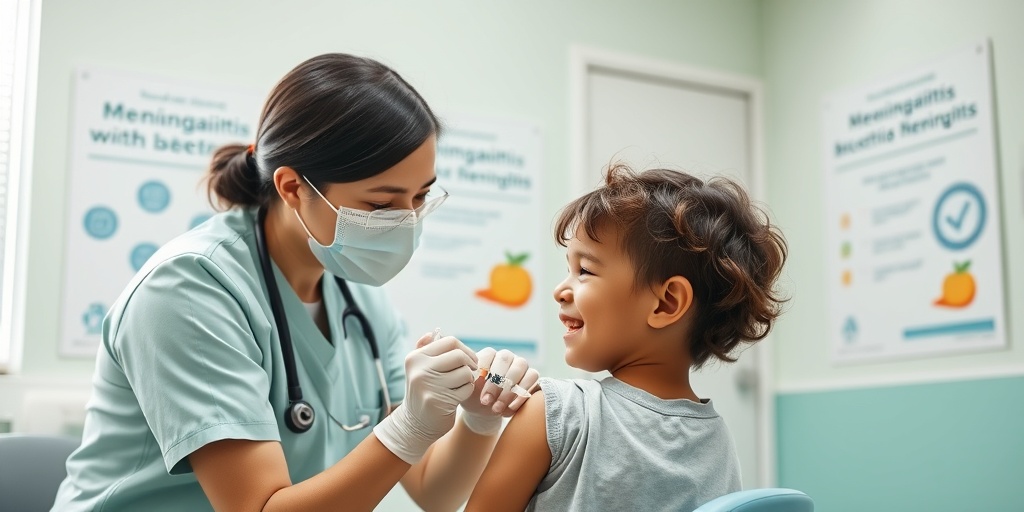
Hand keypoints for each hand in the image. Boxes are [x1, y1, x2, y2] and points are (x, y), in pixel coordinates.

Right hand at [373, 333, 477, 463]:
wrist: (415, 424)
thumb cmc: (423, 391)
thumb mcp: (418, 369)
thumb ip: (425, 349)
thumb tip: (433, 332)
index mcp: (415, 358)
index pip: (450, 342)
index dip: (465, 349)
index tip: (469, 359)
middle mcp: (419, 369)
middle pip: (459, 355)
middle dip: (469, 364)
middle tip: (470, 372)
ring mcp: (428, 385)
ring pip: (465, 373)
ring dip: (468, 380)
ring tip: (459, 386)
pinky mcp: (438, 401)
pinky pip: (466, 389)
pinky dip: (466, 392)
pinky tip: (457, 397)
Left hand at [460, 348, 539, 434]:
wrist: (484, 411)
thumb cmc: (473, 397)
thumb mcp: (465, 389)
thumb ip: (465, 380)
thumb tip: (468, 374)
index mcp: (488, 355)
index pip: (488, 355)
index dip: (483, 373)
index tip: (476, 391)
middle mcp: (505, 356)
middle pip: (505, 359)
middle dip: (495, 383)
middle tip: (486, 402)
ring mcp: (520, 364)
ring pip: (520, 366)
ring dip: (509, 389)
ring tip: (496, 409)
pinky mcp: (531, 375)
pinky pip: (532, 377)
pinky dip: (522, 394)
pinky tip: (509, 408)